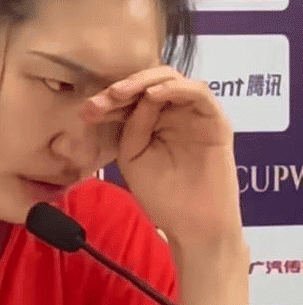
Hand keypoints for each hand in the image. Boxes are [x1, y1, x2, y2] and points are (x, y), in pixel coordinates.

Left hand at [81, 66, 243, 257]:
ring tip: (120, 93)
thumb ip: (132, 126)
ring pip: (171, 79)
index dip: (109, 100)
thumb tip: (135, 98)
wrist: (192, 225)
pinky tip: (152, 95)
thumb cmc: (162, 196)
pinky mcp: (215, 119)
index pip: (130, 98)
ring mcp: (194, 114)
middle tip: (103, 98)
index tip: (88, 110)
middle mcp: (173, 112)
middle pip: (148, 83)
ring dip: (143, 82)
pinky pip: (198, 92)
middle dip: (122, 87)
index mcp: (152, 121)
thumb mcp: (133, 157)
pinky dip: (174, 88)